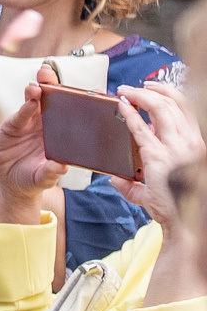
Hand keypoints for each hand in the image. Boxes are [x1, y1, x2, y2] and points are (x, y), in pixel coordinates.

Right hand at [0, 64, 69, 222]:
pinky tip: (31, 97)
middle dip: (56, 86)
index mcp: (62, 136)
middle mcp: (48, 126)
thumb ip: (50, 173)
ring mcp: (31, 124)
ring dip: (39, 89)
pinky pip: (22, 113)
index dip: (83, 101)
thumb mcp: (42, 179)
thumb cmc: (32, 180)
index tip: (95, 91)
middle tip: (60, 76)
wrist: (8, 183)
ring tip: (40, 84)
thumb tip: (60, 168)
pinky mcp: (14, 125)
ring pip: (37, 102)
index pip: (74, 114)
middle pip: (55, 101)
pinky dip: (26, 105)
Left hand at [107, 83, 205, 228]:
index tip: (152, 87)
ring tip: (124, 92)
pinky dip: (130, 115)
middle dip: (153, 90)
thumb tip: (114, 178)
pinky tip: (120, 108)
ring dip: (142, 97)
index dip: (169, 94)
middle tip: (133, 87)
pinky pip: (142, 130)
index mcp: (196, 145)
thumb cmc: (175, 206)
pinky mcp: (160, 158)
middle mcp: (191, 144)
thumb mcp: (162, 187)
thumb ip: (138, 182)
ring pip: (162, 110)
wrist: (185, 223)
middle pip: (175, 104)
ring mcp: (177, 150)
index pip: (186, 109)